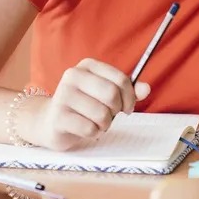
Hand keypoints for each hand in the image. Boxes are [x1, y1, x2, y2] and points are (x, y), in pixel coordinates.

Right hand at [21, 58, 149, 150]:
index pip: (120, 79)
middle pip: (111, 94)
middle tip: (111, 116)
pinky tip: (86, 129)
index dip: (130, 97)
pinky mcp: (58, 116)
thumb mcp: (106, 94)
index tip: (128, 107)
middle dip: (116, 110)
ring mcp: (63, 95)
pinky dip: (94, 133)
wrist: (51, 121)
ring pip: (101, 114)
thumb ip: (128, 91)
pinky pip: (90, 128)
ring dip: (105, 124)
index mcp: (88, 66)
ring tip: (97, 122)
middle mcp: (73, 76)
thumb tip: (146, 89)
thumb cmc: (84, 106)